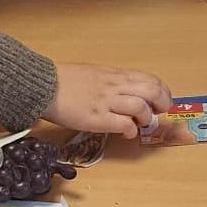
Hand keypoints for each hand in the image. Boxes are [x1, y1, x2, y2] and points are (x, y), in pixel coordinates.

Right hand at [47, 63, 174, 138]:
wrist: (45, 87)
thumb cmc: (66, 80)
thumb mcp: (95, 73)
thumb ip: (113, 82)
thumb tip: (127, 93)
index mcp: (115, 75)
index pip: (150, 79)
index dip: (162, 91)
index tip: (162, 100)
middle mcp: (115, 86)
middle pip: (152, 91)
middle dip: (161, 104)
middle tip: (158, 113)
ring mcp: (107, 102)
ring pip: (141, 107)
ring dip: (145, 118)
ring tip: (139, 123)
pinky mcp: (97, 118)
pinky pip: (124, 125)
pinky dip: (130, 130)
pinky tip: (126, 132)